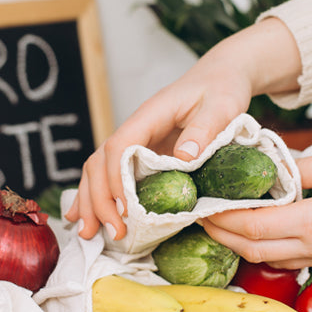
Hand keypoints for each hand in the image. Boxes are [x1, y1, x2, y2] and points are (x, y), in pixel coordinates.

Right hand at [65, 18, 301, 239]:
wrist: (220, 77)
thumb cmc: (222, 89)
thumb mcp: (222, 105)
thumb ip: (205, 128)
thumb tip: (183, 156)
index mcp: (151, 114)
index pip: (121, 146)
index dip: (117, 178)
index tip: (125, 208)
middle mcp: (136, 128)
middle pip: (101, 162)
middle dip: (99, 198)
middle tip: (110, 231)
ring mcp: (136, 142)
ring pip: (99, 170)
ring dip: (92, 202)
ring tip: (88, 234)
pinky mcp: (142, 154)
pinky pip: (113, 175)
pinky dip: (100, 197)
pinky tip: (89, 218)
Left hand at [201, 148, 311, 268]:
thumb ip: (301, 167)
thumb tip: (270, 169)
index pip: (256, 226)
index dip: (223, 218)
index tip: (202, 205)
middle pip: (255, 250)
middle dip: (222, 236)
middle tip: (200, 218)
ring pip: (271, 259)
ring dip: (242, 245)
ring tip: (221, 225)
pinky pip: (291, 260)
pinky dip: (266, 249)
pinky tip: (258, 233)